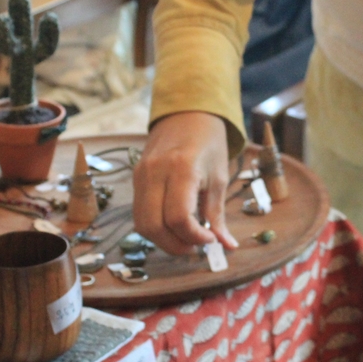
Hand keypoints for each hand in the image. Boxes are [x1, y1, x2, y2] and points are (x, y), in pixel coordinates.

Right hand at [133, 111, 238, 254]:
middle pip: (153, 226)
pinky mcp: (135, 179)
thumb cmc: (208, 143)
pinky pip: (139, 213)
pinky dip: (155, 227)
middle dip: (175, 245)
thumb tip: (227, 246)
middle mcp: (155, 172)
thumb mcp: (219, 178)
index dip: (194, 237)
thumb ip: (218, 215)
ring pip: (141, 224)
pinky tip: (174, 227)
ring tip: (185, 239)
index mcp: (181, 168)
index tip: (210, 240)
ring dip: (163, 240)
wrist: (186, 114)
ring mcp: (140, 175)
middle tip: (196, 247)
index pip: (178, 217)